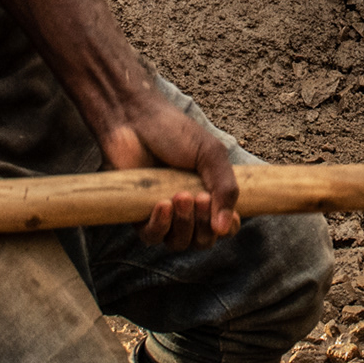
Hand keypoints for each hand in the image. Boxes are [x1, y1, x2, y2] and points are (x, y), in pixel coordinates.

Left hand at [101, 93, 241, 245]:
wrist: (134, 119)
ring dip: (184, 225)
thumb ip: (225, 189)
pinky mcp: (138, 215)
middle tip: (200, 198)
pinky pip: (152, 237)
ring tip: (181, 196)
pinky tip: (162, 204)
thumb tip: (225, 228)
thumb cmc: (174, 132)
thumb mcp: (210, 155)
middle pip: (203, 241)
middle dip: (204, 225)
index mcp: (210, 194)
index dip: (228, 226)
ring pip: (179, 243)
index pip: (225, 227)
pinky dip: (160, 225)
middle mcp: (188, 209)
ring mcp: (164, 214)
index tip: (228, 215)